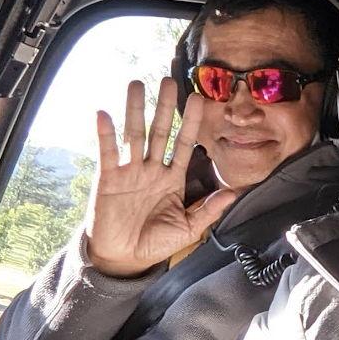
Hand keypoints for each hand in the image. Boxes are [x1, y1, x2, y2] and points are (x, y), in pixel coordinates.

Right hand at [85, 77, 237, 277]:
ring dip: (134, 109)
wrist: (125, 259)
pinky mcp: (108, 178)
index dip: (191, 123)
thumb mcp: (188, 228)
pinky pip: (107, 152)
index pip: (184, 144)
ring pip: (133, 134)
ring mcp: (129, 171)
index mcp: (172, 178)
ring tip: (136, 83)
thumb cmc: (155, 243)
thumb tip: (233, 193)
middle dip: (164, 106)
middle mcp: (151, 169)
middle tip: (169, 80)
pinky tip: (104, 114)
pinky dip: (105, 134)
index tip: (199, 99)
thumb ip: (209, 210)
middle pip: (160, 131)